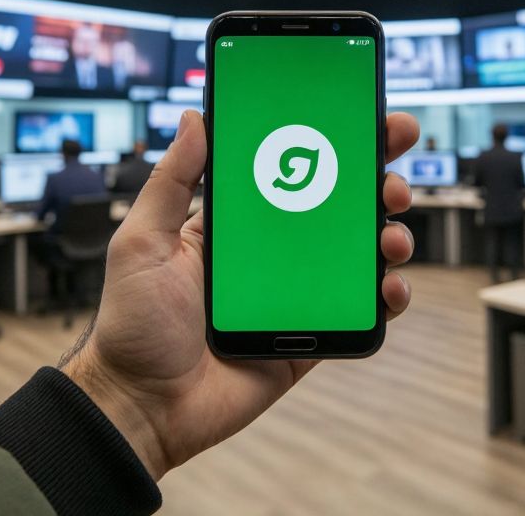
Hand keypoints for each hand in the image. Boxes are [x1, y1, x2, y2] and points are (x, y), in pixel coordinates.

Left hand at [62, 110, 418, 478]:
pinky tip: (391, 287)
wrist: (143, 407)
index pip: (293, 170)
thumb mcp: (141, 241)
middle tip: (393, 180)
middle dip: (377, 184)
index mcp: (237, 225)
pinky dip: (387, 296)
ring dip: (389, 236)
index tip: (366, 117)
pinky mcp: (311, 338)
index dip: (332, 144)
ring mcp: (296, 296)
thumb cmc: (132, 326)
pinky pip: (360, 312)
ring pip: (359, 256)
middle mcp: (273, 255)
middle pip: (339, 207)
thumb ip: (171, 181)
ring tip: (392, 235)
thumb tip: (195, 118)